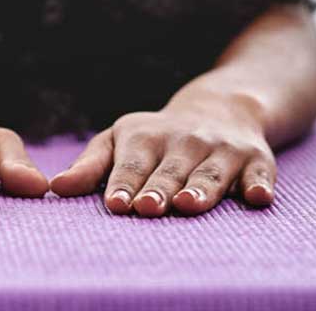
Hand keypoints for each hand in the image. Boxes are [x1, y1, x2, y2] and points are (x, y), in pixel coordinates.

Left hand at [49, 93, 275, 215]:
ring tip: (189, 204)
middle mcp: (185, 141)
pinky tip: (258, 197)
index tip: (115, 204)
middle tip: (147, 207)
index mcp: (146, 137)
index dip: (124, 184)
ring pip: (211, 172)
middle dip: (159, 188)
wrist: (221, 108)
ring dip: (201, 188)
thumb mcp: (119, 142)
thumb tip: (55, 188)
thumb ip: (90, 167)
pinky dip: (260, 184)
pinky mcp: (257, 159)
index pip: (132, 165)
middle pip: (170, 170)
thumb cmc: (156, 139)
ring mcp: (223, 149)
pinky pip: (261, 173)